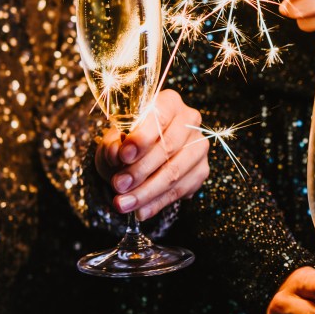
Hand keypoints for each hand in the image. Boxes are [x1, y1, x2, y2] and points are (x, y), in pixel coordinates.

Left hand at [94, 90, 209, 219]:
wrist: (139, 159)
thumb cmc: (126, 143)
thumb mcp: (113, 140)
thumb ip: (113, 144)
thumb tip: (116, 152)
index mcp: (168, 102)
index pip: (160, 117)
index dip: (142, 137)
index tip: (124, 155)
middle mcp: (190, 120)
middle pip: (168, 147)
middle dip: (140, 170)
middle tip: (118, 185)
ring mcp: (199, 146)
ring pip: (175, 172)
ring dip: (146, 192)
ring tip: (123, 204)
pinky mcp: (201, 170)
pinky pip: (180, 190)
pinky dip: (157, 203)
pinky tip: (140, 211)